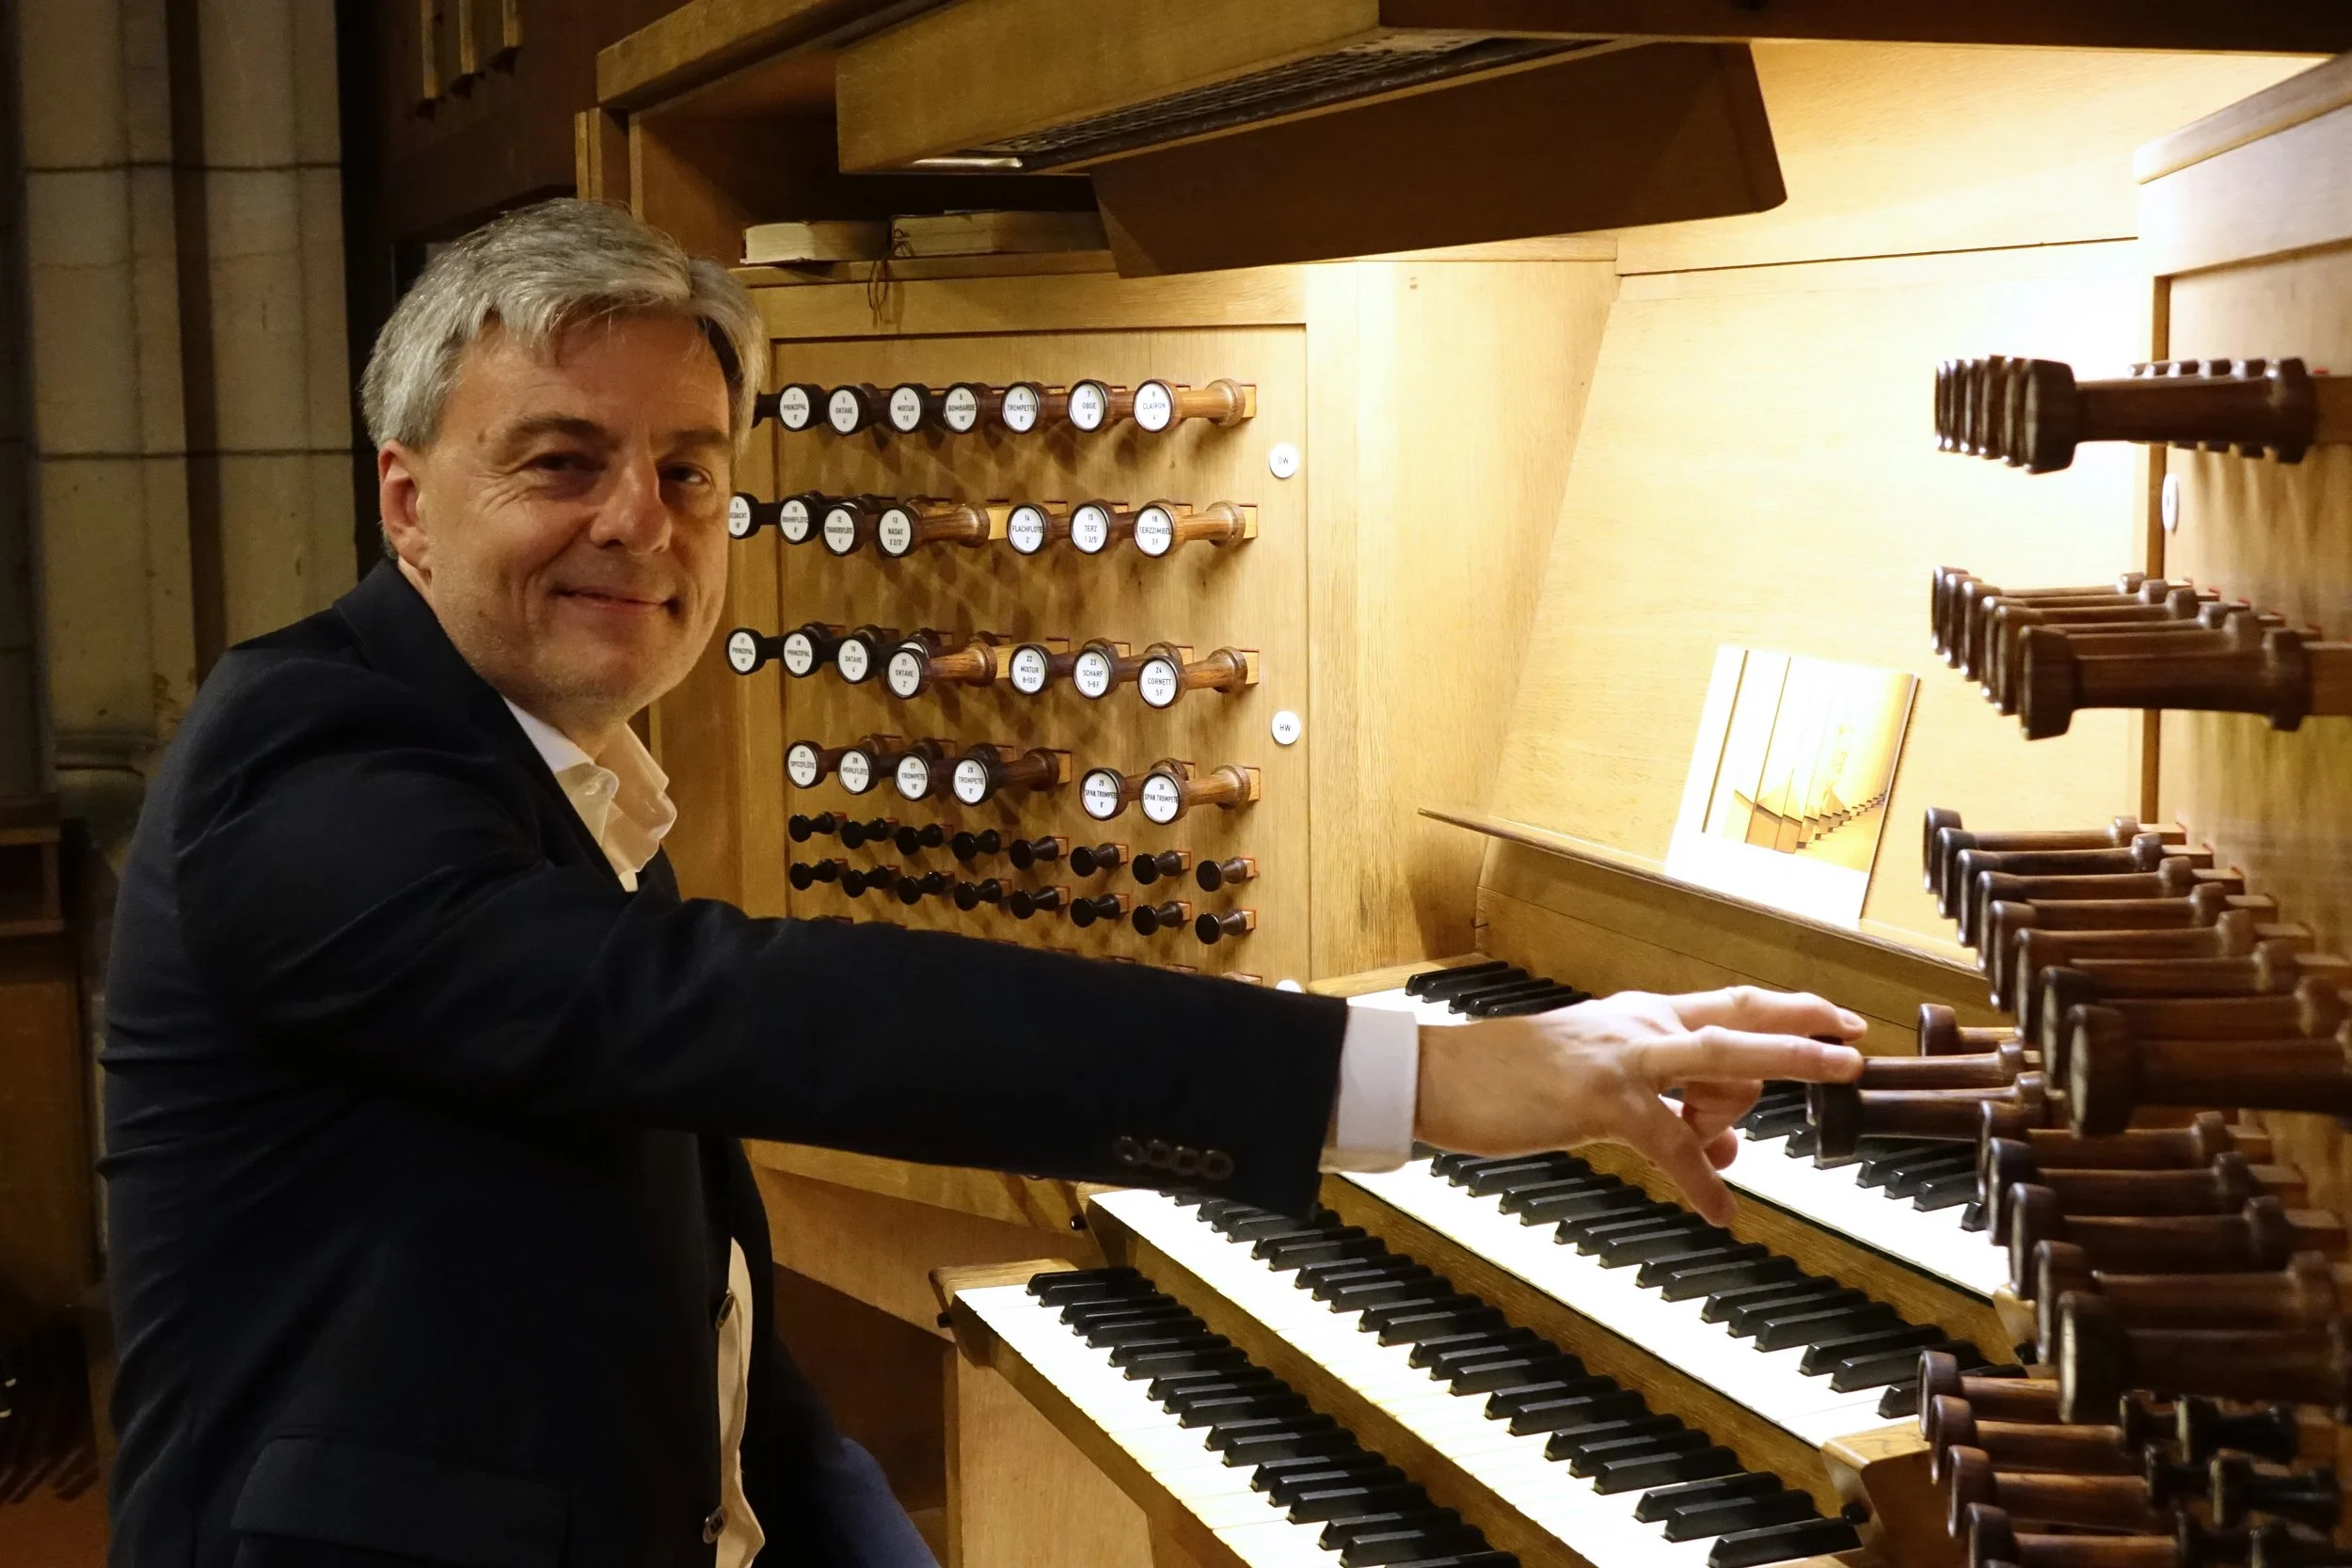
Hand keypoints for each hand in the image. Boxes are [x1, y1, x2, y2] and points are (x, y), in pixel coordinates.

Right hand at [1413, 985, 1865, 1224]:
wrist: (1441, 1076)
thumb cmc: (1511, 1083)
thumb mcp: (1598, 1091)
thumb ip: (1667, 1111)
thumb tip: (1731, 1146)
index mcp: (1639, 1017)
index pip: (1731, 1005)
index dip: (1791, 1010)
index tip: (1841, 1019)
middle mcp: (1639, 1025)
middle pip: (1741, 1020)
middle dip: (1805, 1036)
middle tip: (1856, 1055)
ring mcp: (1622, 1058)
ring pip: (1721, 1060)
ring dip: (1770, 1082)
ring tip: (1778, 1112)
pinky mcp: (1601, 1100)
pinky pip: (1672, 1144)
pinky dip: (1702, 1180)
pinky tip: (1721, 1212)